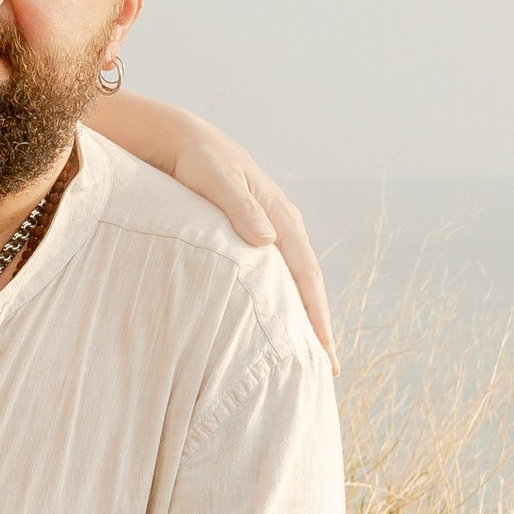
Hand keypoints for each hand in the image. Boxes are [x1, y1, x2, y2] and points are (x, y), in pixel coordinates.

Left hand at [156, 123, 332, 358]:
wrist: (185, 143)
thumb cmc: (198, 161)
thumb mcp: (217, 179)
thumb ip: (240, 208)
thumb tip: (267, 240)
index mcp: (281, 216)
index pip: (306, 273)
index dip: (316, 312)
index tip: (324, 346)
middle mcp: (283, 227)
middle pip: (308, 285)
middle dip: (319, 327)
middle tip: (329, 371)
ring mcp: (271, 234)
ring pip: (294, 284)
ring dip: (303, 319)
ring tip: (308, 358)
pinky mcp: (254, 240)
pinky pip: (275, 279)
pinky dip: (283, 304)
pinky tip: (278, 326)